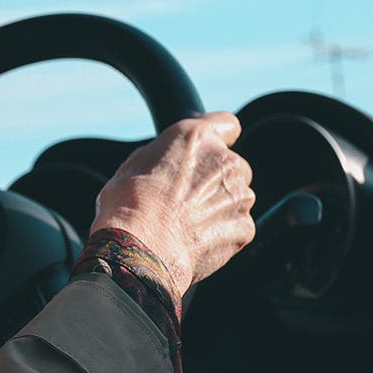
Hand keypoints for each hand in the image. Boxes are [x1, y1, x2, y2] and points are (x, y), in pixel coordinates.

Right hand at [90, 111, 255, 295]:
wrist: (140, 249)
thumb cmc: (127, 206)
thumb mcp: (132, 165)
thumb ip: (162, 156)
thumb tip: (167, 162)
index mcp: (195, 137)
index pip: (227, 123)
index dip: (218, 137)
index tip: (209, 150)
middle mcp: (225, 161)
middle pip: (230, 166)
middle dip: (213, 179)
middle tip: (183, 198)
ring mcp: (239, 195)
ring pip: (235, 197)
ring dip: (218, 206)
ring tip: (185, 224)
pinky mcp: (244, 227)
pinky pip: (237, 226)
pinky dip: (221, 233)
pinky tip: (194, 240)